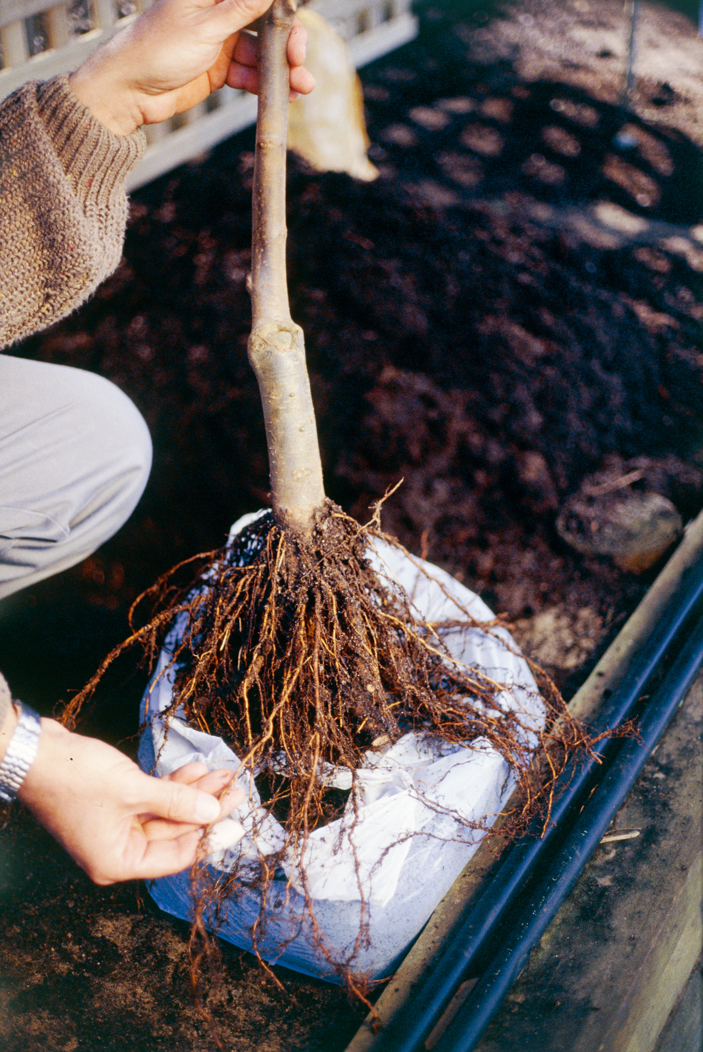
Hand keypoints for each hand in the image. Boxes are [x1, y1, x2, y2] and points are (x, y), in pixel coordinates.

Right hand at [17, 717, 242, 883]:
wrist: (36, 751)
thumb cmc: (76, 778)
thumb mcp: (134, 790)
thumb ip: (178, 802)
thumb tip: (213, 812)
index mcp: (117, 862)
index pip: (176, 857)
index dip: (209, 837)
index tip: (237, 819)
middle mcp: (117, 850)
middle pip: (174, 833)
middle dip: (206, 808)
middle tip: (236, 789)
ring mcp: (116, 826)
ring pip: (166, 813)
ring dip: (193, 792)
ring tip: (223, 772)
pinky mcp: (115, 804)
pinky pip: (153, 799)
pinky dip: (173, 786)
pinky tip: (198, 770)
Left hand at [68, 0, 314, 135]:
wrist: (129, 91)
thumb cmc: (156, 49)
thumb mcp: (205, 27)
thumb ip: (241, 8)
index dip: (279, 7)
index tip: (296, 16)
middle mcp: (217, 12)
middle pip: (264, 22)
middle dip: (286, 41)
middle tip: (298, 59)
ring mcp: (219, 41)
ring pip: (261, 52)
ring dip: (282, 70)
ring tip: (302, 86)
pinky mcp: (219, 69)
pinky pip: (250, 74)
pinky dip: (266, 85)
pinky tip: (284, 95)